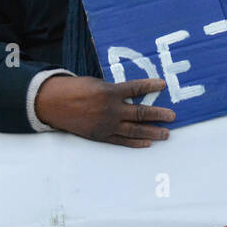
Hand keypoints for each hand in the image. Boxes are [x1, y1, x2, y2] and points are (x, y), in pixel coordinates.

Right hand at [34, 75, 174, 147]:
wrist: (54, 104)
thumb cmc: (75, 89)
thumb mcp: (96, 83)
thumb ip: (114, 90)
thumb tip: (131, 95)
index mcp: (109, 92)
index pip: (135, 88)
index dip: (150, 85)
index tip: (163, 84)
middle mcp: (111, 110)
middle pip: (140, 113)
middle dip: (158, 115)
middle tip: (172, 116)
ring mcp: (107, 124)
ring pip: (134, 130)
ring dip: (152, 132)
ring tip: (166, 133)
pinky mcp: (101, 135)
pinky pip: (122, 141)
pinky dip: (135, 142)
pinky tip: (147, 143)